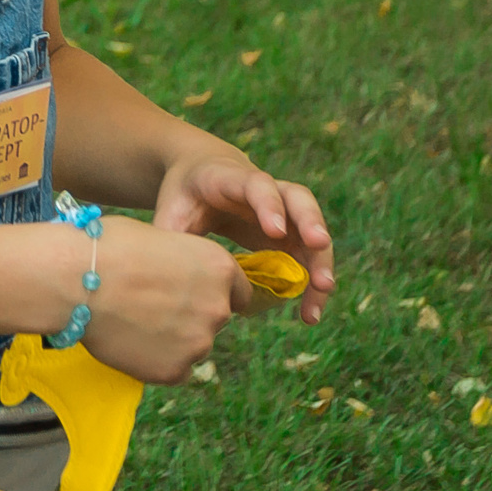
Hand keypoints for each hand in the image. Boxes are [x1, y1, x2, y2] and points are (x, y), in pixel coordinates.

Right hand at [77, 215, 252, 385]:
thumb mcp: (158, 239)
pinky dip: (153, 361)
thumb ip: (179, 264)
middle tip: (149, 307)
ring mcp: (198, 343)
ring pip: (192, 346)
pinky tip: (127, 342)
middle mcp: (218, 308)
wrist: (75, 279)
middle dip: (189, 315)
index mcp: (219, 268)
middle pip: (214, 319)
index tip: (191, 295)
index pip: (239, 292)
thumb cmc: (108, 247)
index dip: (213, 292)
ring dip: (171, 340)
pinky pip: (171, 369)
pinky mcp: (174, 371)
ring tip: (130, 324)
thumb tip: (172, 276)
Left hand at [153, 149, 335, 324]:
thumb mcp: (170, 212)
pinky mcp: (291, 235)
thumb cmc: (184, 198)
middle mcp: (266, 191)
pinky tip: (308, 311)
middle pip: (298, 199)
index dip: (268, 205)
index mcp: (231, 179)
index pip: (256, 185)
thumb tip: (172, 278)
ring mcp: (284, 212)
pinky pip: (309, 256)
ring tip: (322, 290)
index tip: (275, 231)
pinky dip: (312, 282)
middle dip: (310, 221)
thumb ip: (170, 238)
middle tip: (318, 246)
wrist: (200, 180)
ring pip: (312, 229)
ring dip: (321, 260)